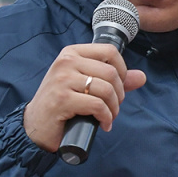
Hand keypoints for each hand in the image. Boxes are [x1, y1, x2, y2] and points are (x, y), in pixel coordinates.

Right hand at [23, 44, 146, 151]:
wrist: (35, 125)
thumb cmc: (61, 104)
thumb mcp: (86, 86)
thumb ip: (112, 80)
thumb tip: (141, 77)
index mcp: (72, 53)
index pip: (110, 51)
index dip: (122, 71)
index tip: (118, 87)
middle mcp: (66, 62)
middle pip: (111, 72)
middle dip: (119, 95)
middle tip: (112, 108)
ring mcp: (62, 79)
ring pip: (106, 89)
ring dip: (113, 109)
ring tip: (107, 117)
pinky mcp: (62, 99)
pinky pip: (97, 105)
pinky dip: (106, 118)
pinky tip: (103, 124)